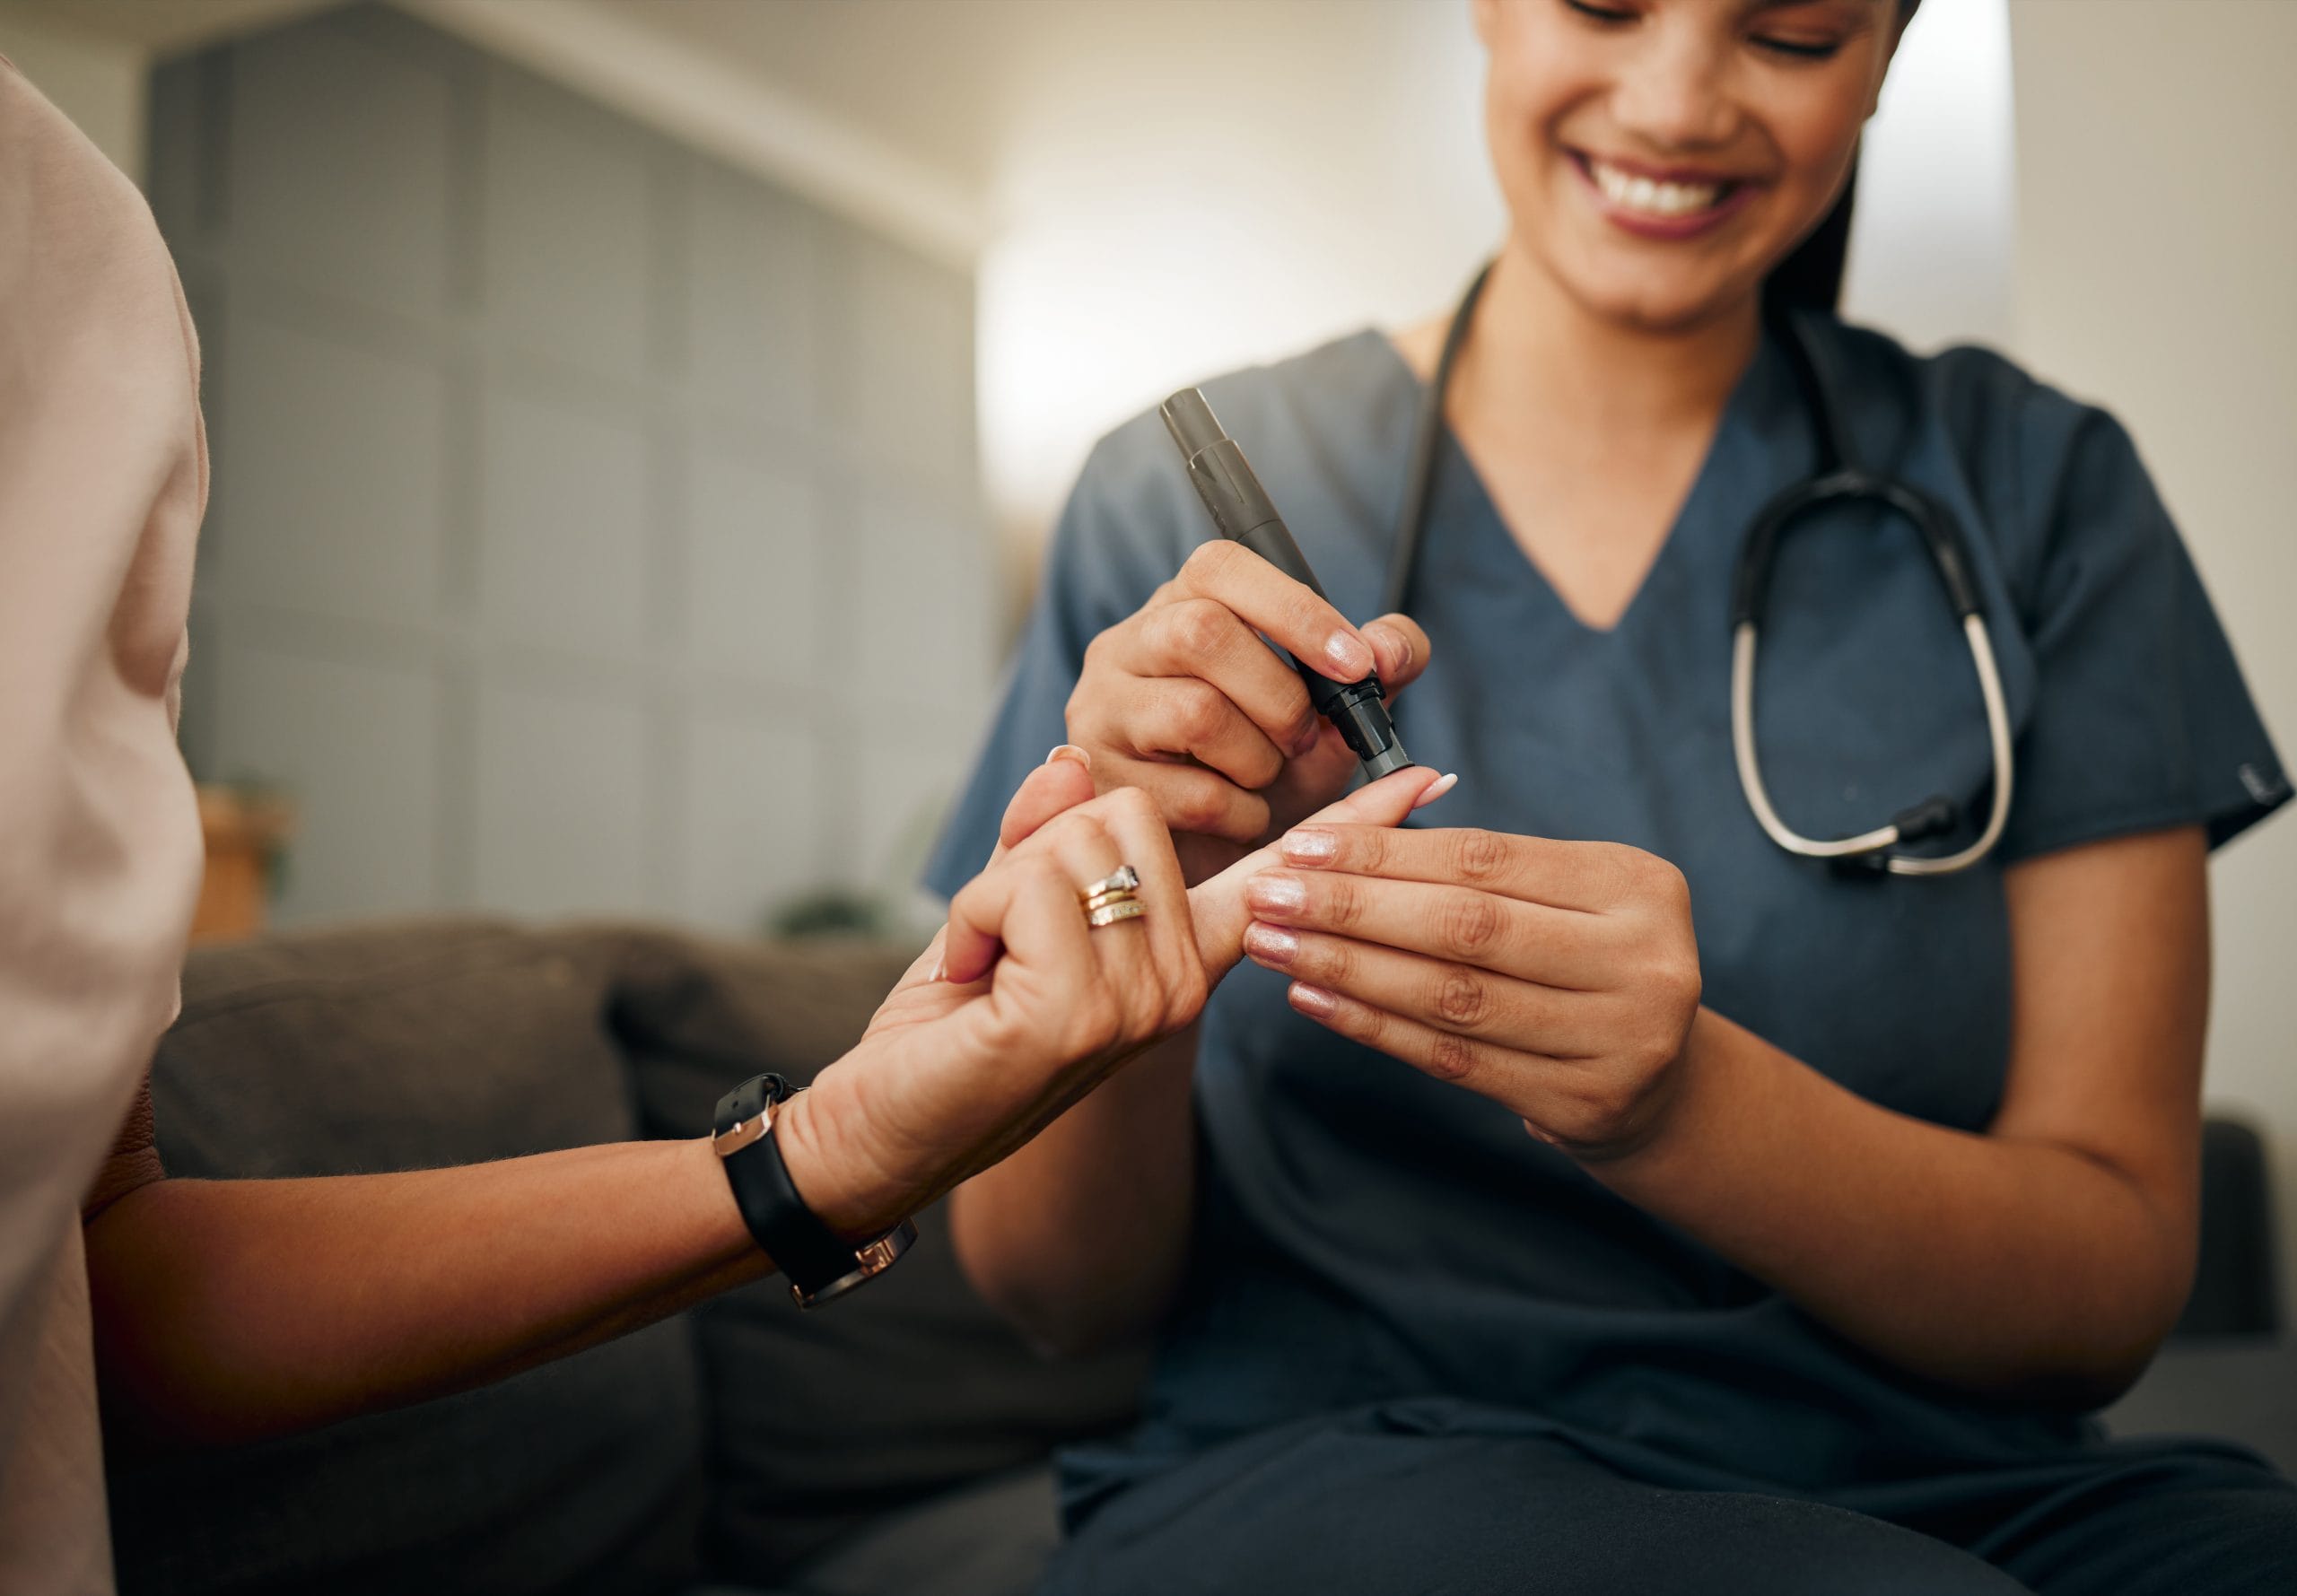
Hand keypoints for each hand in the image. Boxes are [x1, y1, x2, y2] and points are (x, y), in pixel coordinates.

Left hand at [776, 756, 1460, 1236]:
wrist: (884, 1128)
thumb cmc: (949, 1027)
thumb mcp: (1006, 910)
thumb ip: (1049, 832)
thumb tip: (1072, 761)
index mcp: (1184, 959)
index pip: (1275, 878)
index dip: (1350, 823)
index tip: (1425, 778)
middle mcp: (1182, 984)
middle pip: (1124, 812)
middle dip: (1036, 856)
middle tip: (1007, 944)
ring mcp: (1140, 1004)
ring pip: (1071, 842)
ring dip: (995, 893)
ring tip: (989, 968)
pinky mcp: (1077, 1013)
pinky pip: (1024, 884)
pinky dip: (972, 918)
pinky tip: (972, 983)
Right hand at [1064, 540, 1431, 881]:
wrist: (1224, 853)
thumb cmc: (1274, 760)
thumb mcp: (1337, 707)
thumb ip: (1383, 664)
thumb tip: (1388, 649)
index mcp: (1184, 604)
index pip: (1220, 567)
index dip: (1294, 611)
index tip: (1355, 663)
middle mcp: (1127, 645)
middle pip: (1200, 632)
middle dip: (1280, 695)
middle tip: (1307, 737)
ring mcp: (1101, 711)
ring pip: (1194, 713)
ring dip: (1261, 759)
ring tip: (1268, 777)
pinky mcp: (1100, 782)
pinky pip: (1189, 794)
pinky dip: (1242, 813)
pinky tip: (1244, 815)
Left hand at [1237, 825, 1701, 1159]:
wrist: (1663, 1083)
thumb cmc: (1587, 964)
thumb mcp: (1568, 895)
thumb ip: (1479, 864)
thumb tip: (1357, 816)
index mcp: (1635, 883)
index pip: (1486, 860)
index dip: (1385, 851)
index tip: (1300, 844)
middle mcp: (1642, 959)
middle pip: (1467, 926)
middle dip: (1353, 908)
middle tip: (1269, 895)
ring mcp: (1621, 1039)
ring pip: (1453, 997)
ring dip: (1348, 969)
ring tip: (1275, 945)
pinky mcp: (1584, 1104)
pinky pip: (1455, 1060)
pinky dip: (1375, 1027)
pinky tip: (1315, 1001)